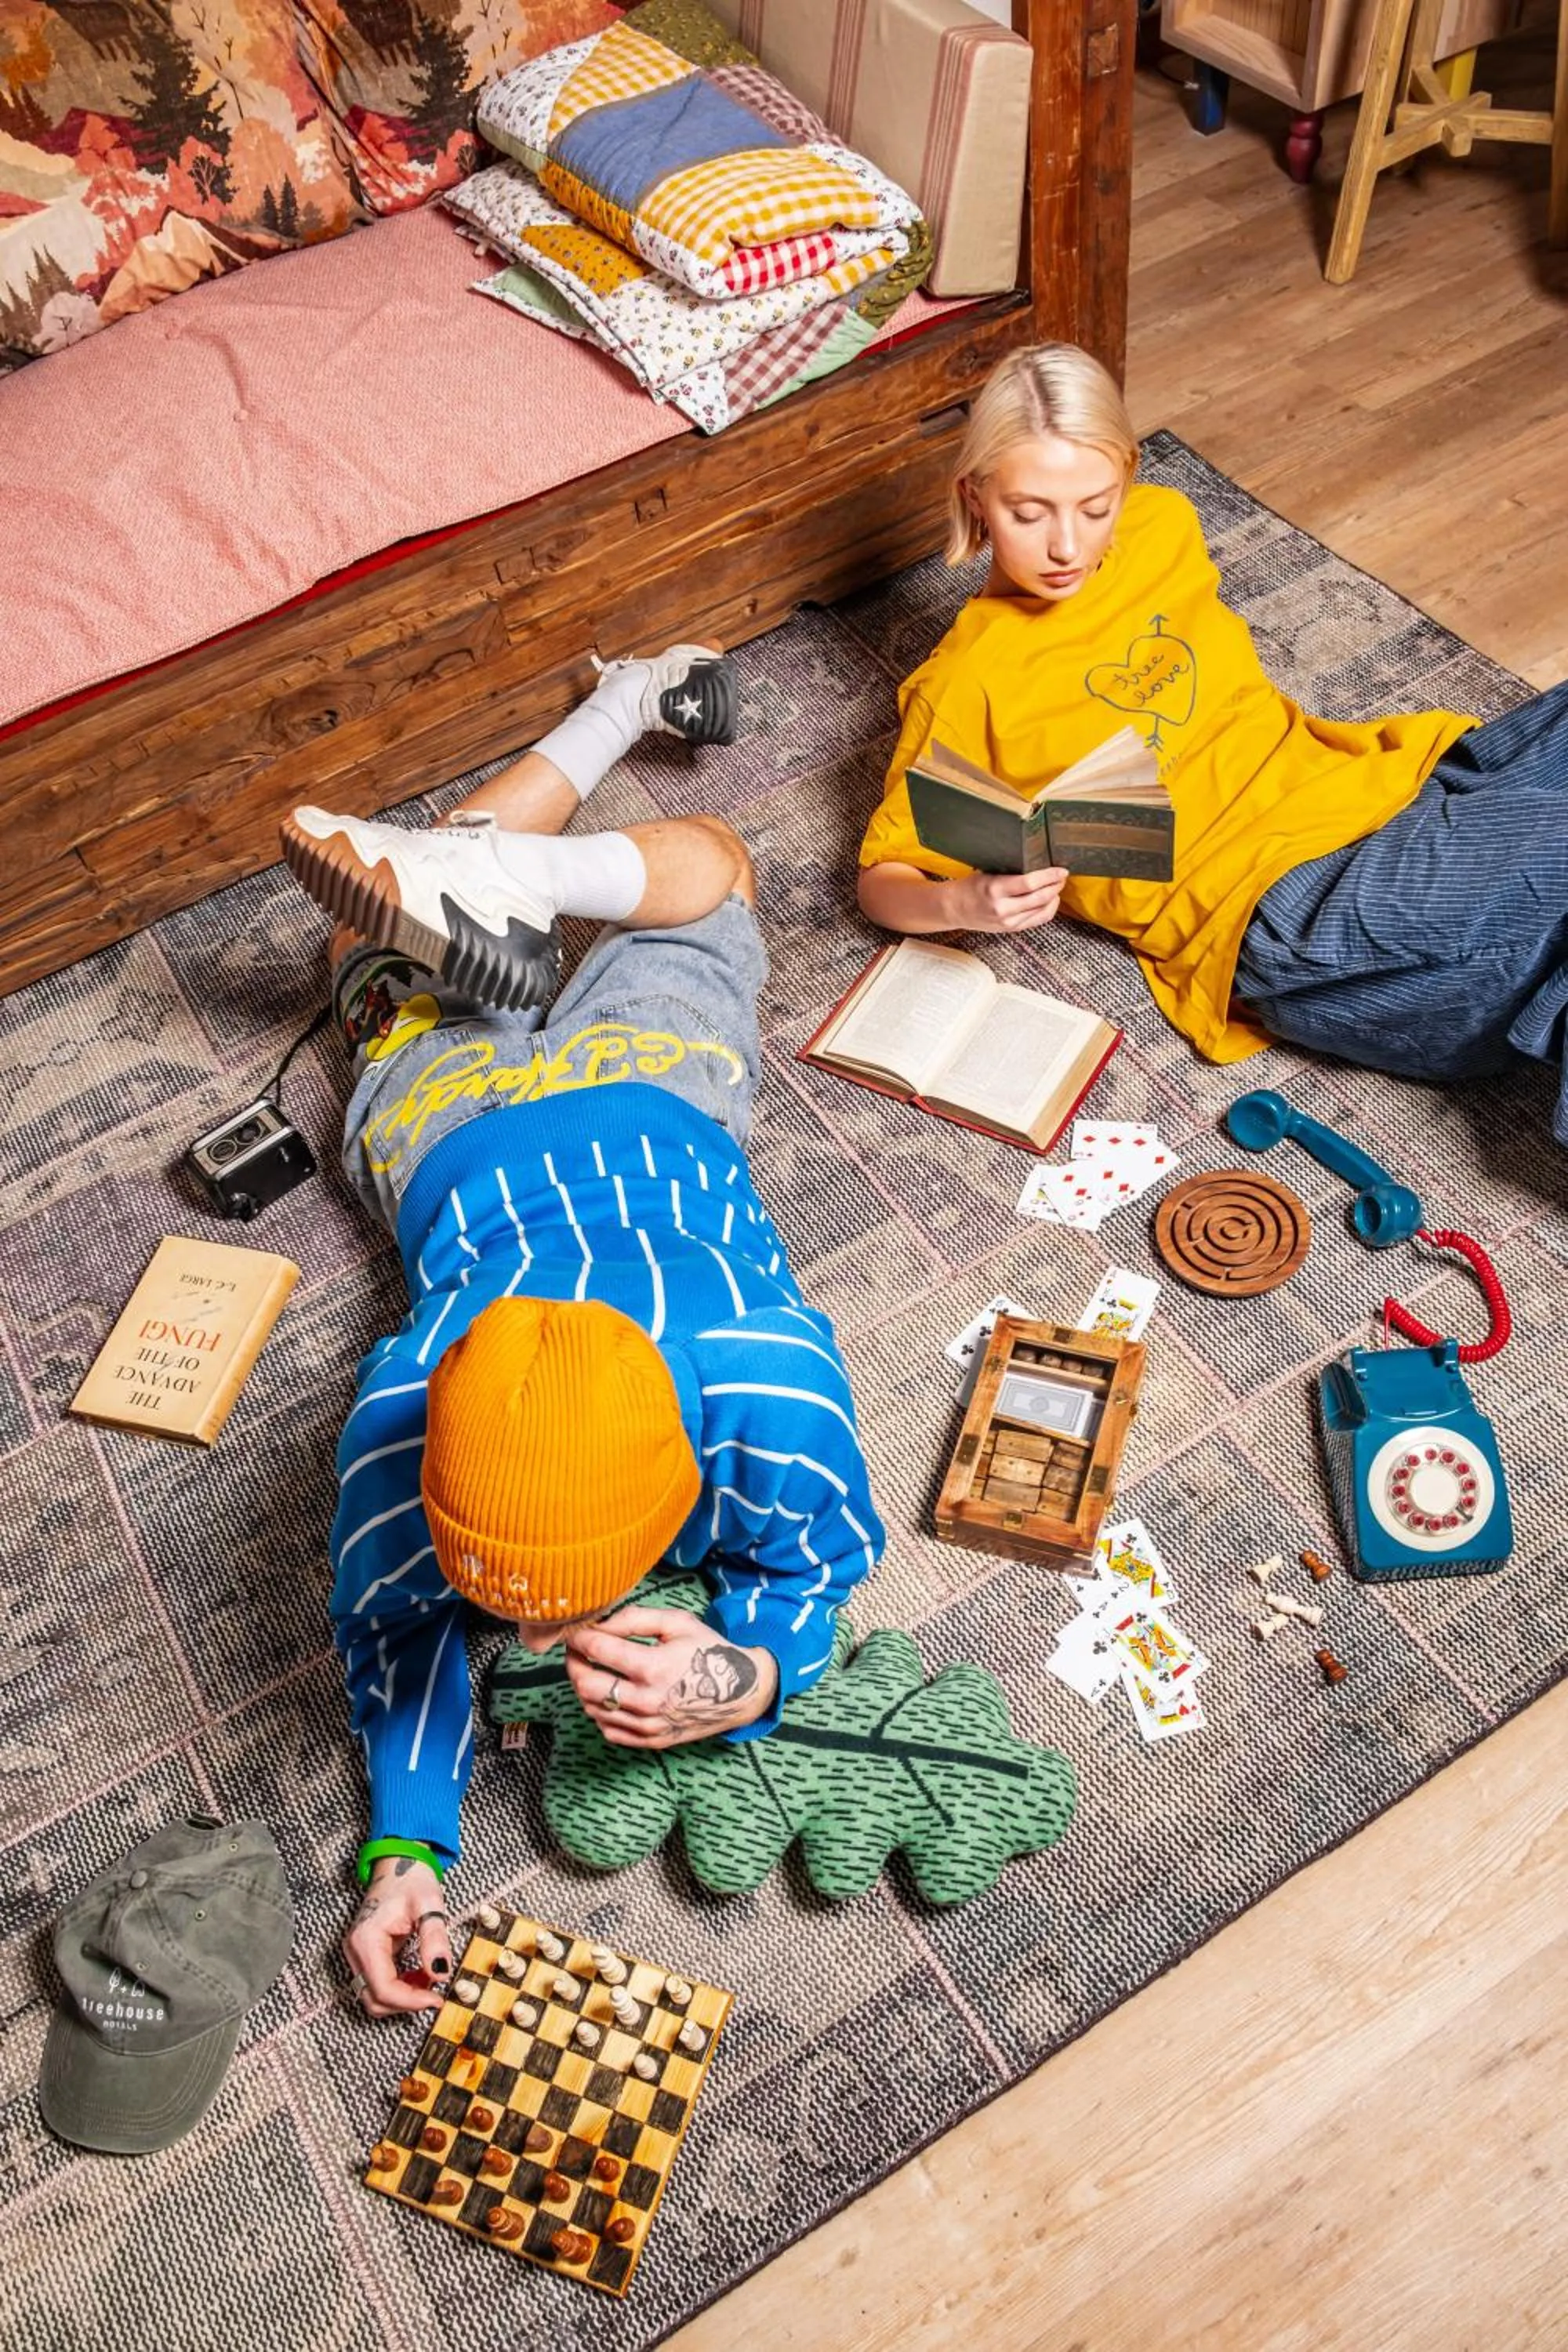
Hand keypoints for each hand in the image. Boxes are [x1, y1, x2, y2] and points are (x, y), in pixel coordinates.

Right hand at [342, 1855, 453, 2018]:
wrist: (400, 1862)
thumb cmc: (412, 1878)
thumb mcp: (429, 1904)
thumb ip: (434, 1938)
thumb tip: (441, 1972)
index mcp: (367, 1938)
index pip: (383, 1988)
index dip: (411, 2001)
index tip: (437, 1998)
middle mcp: (355, 1950)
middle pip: (375, 1999)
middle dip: (406, 2003)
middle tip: (435, 1993)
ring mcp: (357, 1954)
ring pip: (374, 1996)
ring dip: (403, 1997)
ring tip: (428, 1981)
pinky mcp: (365, 1956)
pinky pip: (378, 1985)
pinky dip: (400, 1988)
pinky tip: (419, 1975)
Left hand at [563, 1607, 778, 1748]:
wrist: (741, 1692)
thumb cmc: (708, 1651)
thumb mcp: (677, 1623)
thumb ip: (635, 1618)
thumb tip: (600, 1624)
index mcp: (653, 1667)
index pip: (597, 1650)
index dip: (578, 1636)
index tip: (575, 1630)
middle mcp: (647, 1700)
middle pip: (585, 1684)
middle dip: (573, 1663)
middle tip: (577, 1651)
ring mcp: (647, 1725)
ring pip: (592, 1709)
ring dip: (584, 1687)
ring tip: (592, 1669)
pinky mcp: (650, 1741)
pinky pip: (608, 1730)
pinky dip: (600, 1711)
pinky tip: (609, 1694)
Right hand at [943, 868, 1068, 933]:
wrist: (954, 909)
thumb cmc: (970, 887)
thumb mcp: (987, 873)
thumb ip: (1010, 872)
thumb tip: (1038, 864)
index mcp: (995, 889)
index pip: (1030, 883)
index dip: (1049, 876)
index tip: (1061, 870)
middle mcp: (1002, 908)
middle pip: (1040, 897)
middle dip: (1056, 886)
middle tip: (1062, 877)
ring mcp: (1008, 921)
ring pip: (1042, 910)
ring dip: (1054, 897)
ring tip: (1057, 887)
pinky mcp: (1011, 928)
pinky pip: (1037, 920)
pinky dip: (1048, 909)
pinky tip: (1050, 900)